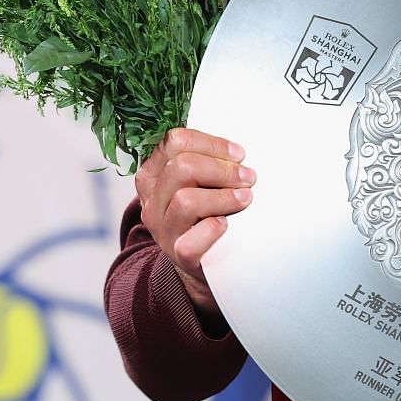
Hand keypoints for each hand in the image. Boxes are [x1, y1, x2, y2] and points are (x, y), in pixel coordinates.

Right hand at [134, 127, 254, 317]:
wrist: (201, 258)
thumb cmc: (205, 210)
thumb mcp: (198, 181)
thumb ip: (207, 161)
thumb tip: (238, 150)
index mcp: (154, 174)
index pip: (174, 142)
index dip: (211, 144)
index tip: (238, 154)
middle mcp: (152, 200)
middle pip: (182, 167)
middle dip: (222, 169)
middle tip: (248, 177)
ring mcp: (163, 229)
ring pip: (186, 200)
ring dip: (224, 197)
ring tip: (245, 198)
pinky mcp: (178, 255)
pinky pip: (192, 241)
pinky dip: (213, 229)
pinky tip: (227, 225)